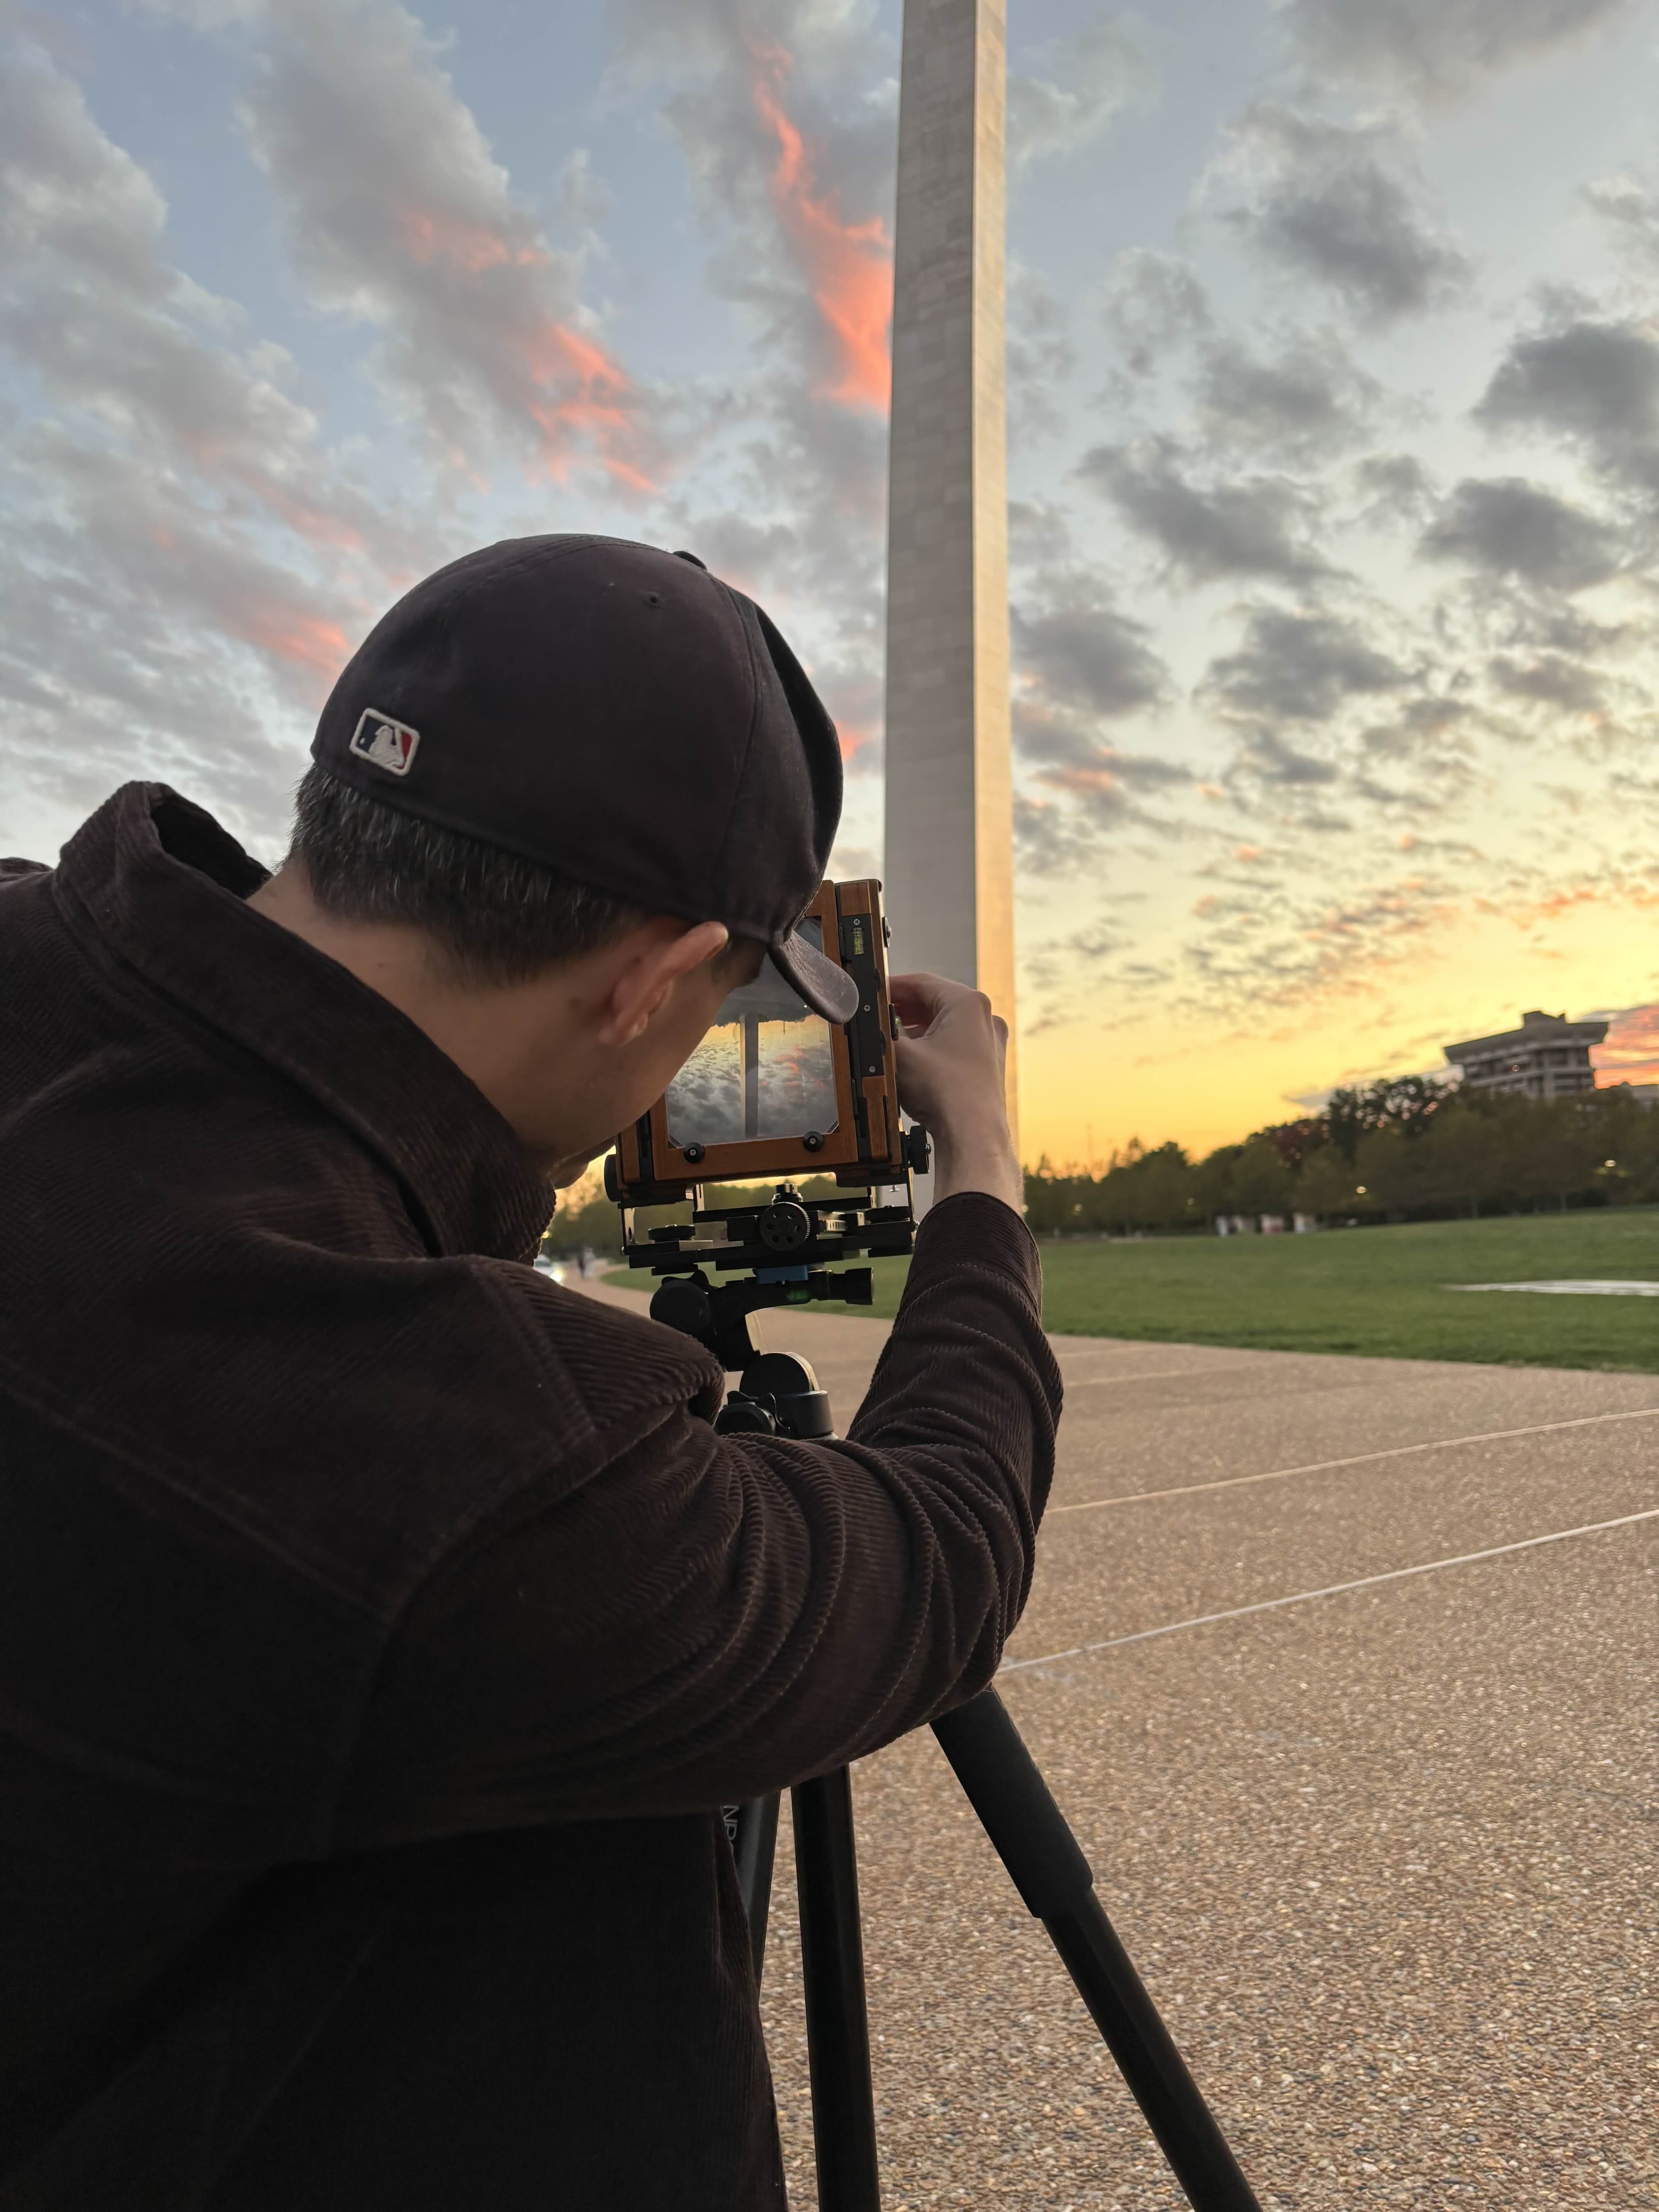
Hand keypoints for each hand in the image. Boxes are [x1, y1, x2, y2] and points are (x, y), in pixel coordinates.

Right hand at [889, 973, 1022, 1213]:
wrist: (973, 1137)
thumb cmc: (945, 1093)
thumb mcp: (898, 1054)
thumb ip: (880, 1030)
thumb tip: (865, 1019)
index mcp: (968, 1003)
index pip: (922, 981)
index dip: (891, 986)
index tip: (871, 993)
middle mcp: (985, 1018)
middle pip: (935, 1002)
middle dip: (903, 1008)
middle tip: (877, 1015)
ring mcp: (989, 1043)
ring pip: (945, 1024)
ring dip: (916, 1029)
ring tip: (891, 1039)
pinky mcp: (986, 1065)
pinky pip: (954, 1044)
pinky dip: (932, 1046)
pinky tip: (912, 1060)